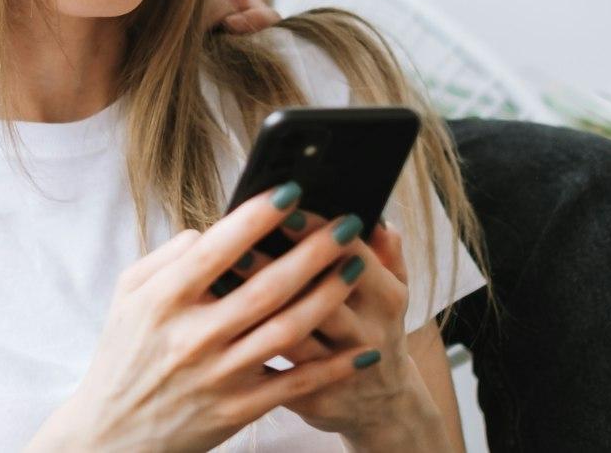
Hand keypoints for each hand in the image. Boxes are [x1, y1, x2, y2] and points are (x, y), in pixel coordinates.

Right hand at [26, 184, 380, 452]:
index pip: (218, 248)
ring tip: (357, 267)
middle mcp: (194, 336)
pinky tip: (361, 349)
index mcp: (165, 300)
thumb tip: (207, 232)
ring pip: (287, 331)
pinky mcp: (237, 410)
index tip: (292, 191)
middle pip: (266, 286)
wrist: (113, 434)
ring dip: (329, 297)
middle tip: (346, 223)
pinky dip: (332, 368)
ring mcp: (219, 375)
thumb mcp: (127, 296)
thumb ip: (166, 258)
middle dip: (313, 251)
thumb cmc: (123, 355)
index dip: (257, 217)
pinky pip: (294, 385)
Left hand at [227, 215, 448, 448]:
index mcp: (385, 297)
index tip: (284, 207)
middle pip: (318, 296)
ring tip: (217, 280)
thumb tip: (371, 213)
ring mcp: (342, 370)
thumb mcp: (392, 287)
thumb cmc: (374, 325)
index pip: (352, 254)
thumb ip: (384, 248)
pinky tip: (219, 327)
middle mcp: (367, 332)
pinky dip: (248, 352)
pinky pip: (279, 375)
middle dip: (274, 267)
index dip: (318, 231)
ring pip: (294, 336)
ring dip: (254, 310)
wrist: (381, 403)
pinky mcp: (317, 400)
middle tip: (235, 243)